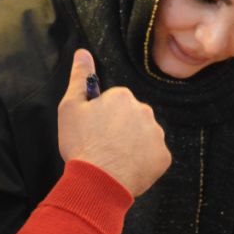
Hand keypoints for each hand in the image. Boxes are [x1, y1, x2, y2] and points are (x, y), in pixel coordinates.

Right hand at [57, 49, 170, 196]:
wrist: (98, 181)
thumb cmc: (81, 144)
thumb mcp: (70, 107)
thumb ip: (79, 77)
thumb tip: (82, 52)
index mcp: (122, 96)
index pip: (114, 102)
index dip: (101, 117)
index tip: (93, 131)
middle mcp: (144, 110)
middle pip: (131, 117)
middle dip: (120, 128)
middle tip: (103, 146)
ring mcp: (156, 134)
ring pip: (144, 135)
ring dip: (132, 144)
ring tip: (114, 159)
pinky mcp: (164, 157)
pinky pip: (153, 156)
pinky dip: (143, 162)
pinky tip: (127, 168)